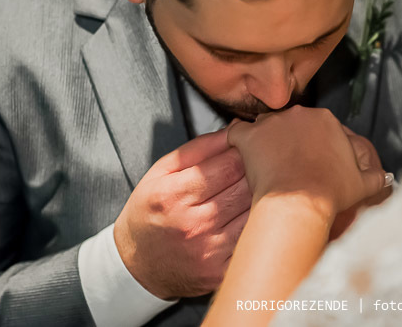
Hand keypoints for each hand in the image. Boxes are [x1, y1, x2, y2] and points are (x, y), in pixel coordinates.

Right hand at [114, 130, 250, 299]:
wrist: (136, 265)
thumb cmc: (151, 211)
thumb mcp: (162, 172)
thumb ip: (200, 147)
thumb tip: (237, 129)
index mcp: (174, 195)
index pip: (230, 164)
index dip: (246, 151)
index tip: (251, 147)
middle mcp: (192, 224)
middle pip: (247, 187)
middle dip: (260, 171)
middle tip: (265, 165)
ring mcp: (209, 252)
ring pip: (256, 213)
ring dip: (265, 197)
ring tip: (265, 188)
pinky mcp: (221, 272)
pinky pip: (253, 240)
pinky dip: (260, 226)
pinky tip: (259, 217)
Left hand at [227, 106, 389, 224]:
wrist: (300, 201)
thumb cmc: (332, 193)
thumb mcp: (363, 185)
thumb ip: (376, 177)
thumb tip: (387, 178)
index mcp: (327, 120)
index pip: (317, 126)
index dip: (312, 144)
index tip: (309, 161)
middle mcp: (299, 113)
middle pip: (291, 123)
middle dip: (289, 139)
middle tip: (288, 164)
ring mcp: (272, 123)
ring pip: (266, 125)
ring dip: (265, 139)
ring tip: (266, 162)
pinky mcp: (249, 135)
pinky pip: (237, 131)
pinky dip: (238, 140)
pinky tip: (240, 151)